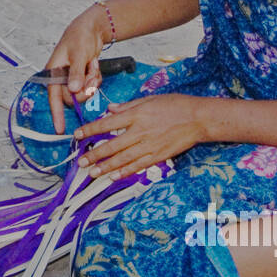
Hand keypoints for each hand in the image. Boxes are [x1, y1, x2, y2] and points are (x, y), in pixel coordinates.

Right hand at [43, 6, 110, 133]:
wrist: (91, 29)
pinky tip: (94, 65)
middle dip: (85, 89)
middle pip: (73, 98)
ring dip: (92, 83)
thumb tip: (73, 90)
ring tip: (93, 66)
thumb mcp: (78, 54)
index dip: (56, 114)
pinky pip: (91, 87)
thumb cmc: (79, 38)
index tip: (59, 130)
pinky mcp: (82, 78)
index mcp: (53, 73)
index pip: (53, 97)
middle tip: (91, 75)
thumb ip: (76, 73)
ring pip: (84, 93)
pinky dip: (96, 78)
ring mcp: (72, 79)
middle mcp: (61, 78)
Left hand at [73, 94, 205, 178]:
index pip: (107, 124)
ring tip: (92, 173)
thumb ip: (128, 106)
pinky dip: (125, 172)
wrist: (198, 118)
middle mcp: (140, 131)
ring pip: (123, 159)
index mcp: (136, 115)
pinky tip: (114, 177)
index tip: (77, 135)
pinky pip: (138, 166)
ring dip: (106, 167)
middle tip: (81, 161)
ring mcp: (149, 146)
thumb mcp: (150, 99)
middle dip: (94, 154)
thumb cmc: (175, 105)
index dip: (90, 130)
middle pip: (112, 145)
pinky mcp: (158, 156)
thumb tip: (110, 110)